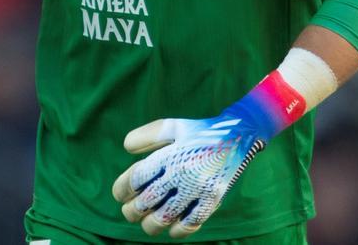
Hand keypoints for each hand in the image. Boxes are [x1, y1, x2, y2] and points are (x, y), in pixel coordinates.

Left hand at [111, 114, 266, 238]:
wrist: (237, 135)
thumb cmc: (198, 131)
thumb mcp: (171, 127)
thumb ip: (147, 136)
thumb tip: (126, 149)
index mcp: (169, 154)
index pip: (136, 178)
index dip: (122, 190)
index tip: (119, 195)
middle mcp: (182, 172)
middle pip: (148, 201)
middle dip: (132, 211)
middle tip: (129, 212)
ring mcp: (199, 188)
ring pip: (167, 216)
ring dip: (151, 224)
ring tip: (146, 223)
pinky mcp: (214, 198)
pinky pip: (192, 222)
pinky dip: (179, 230)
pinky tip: (171, 230)